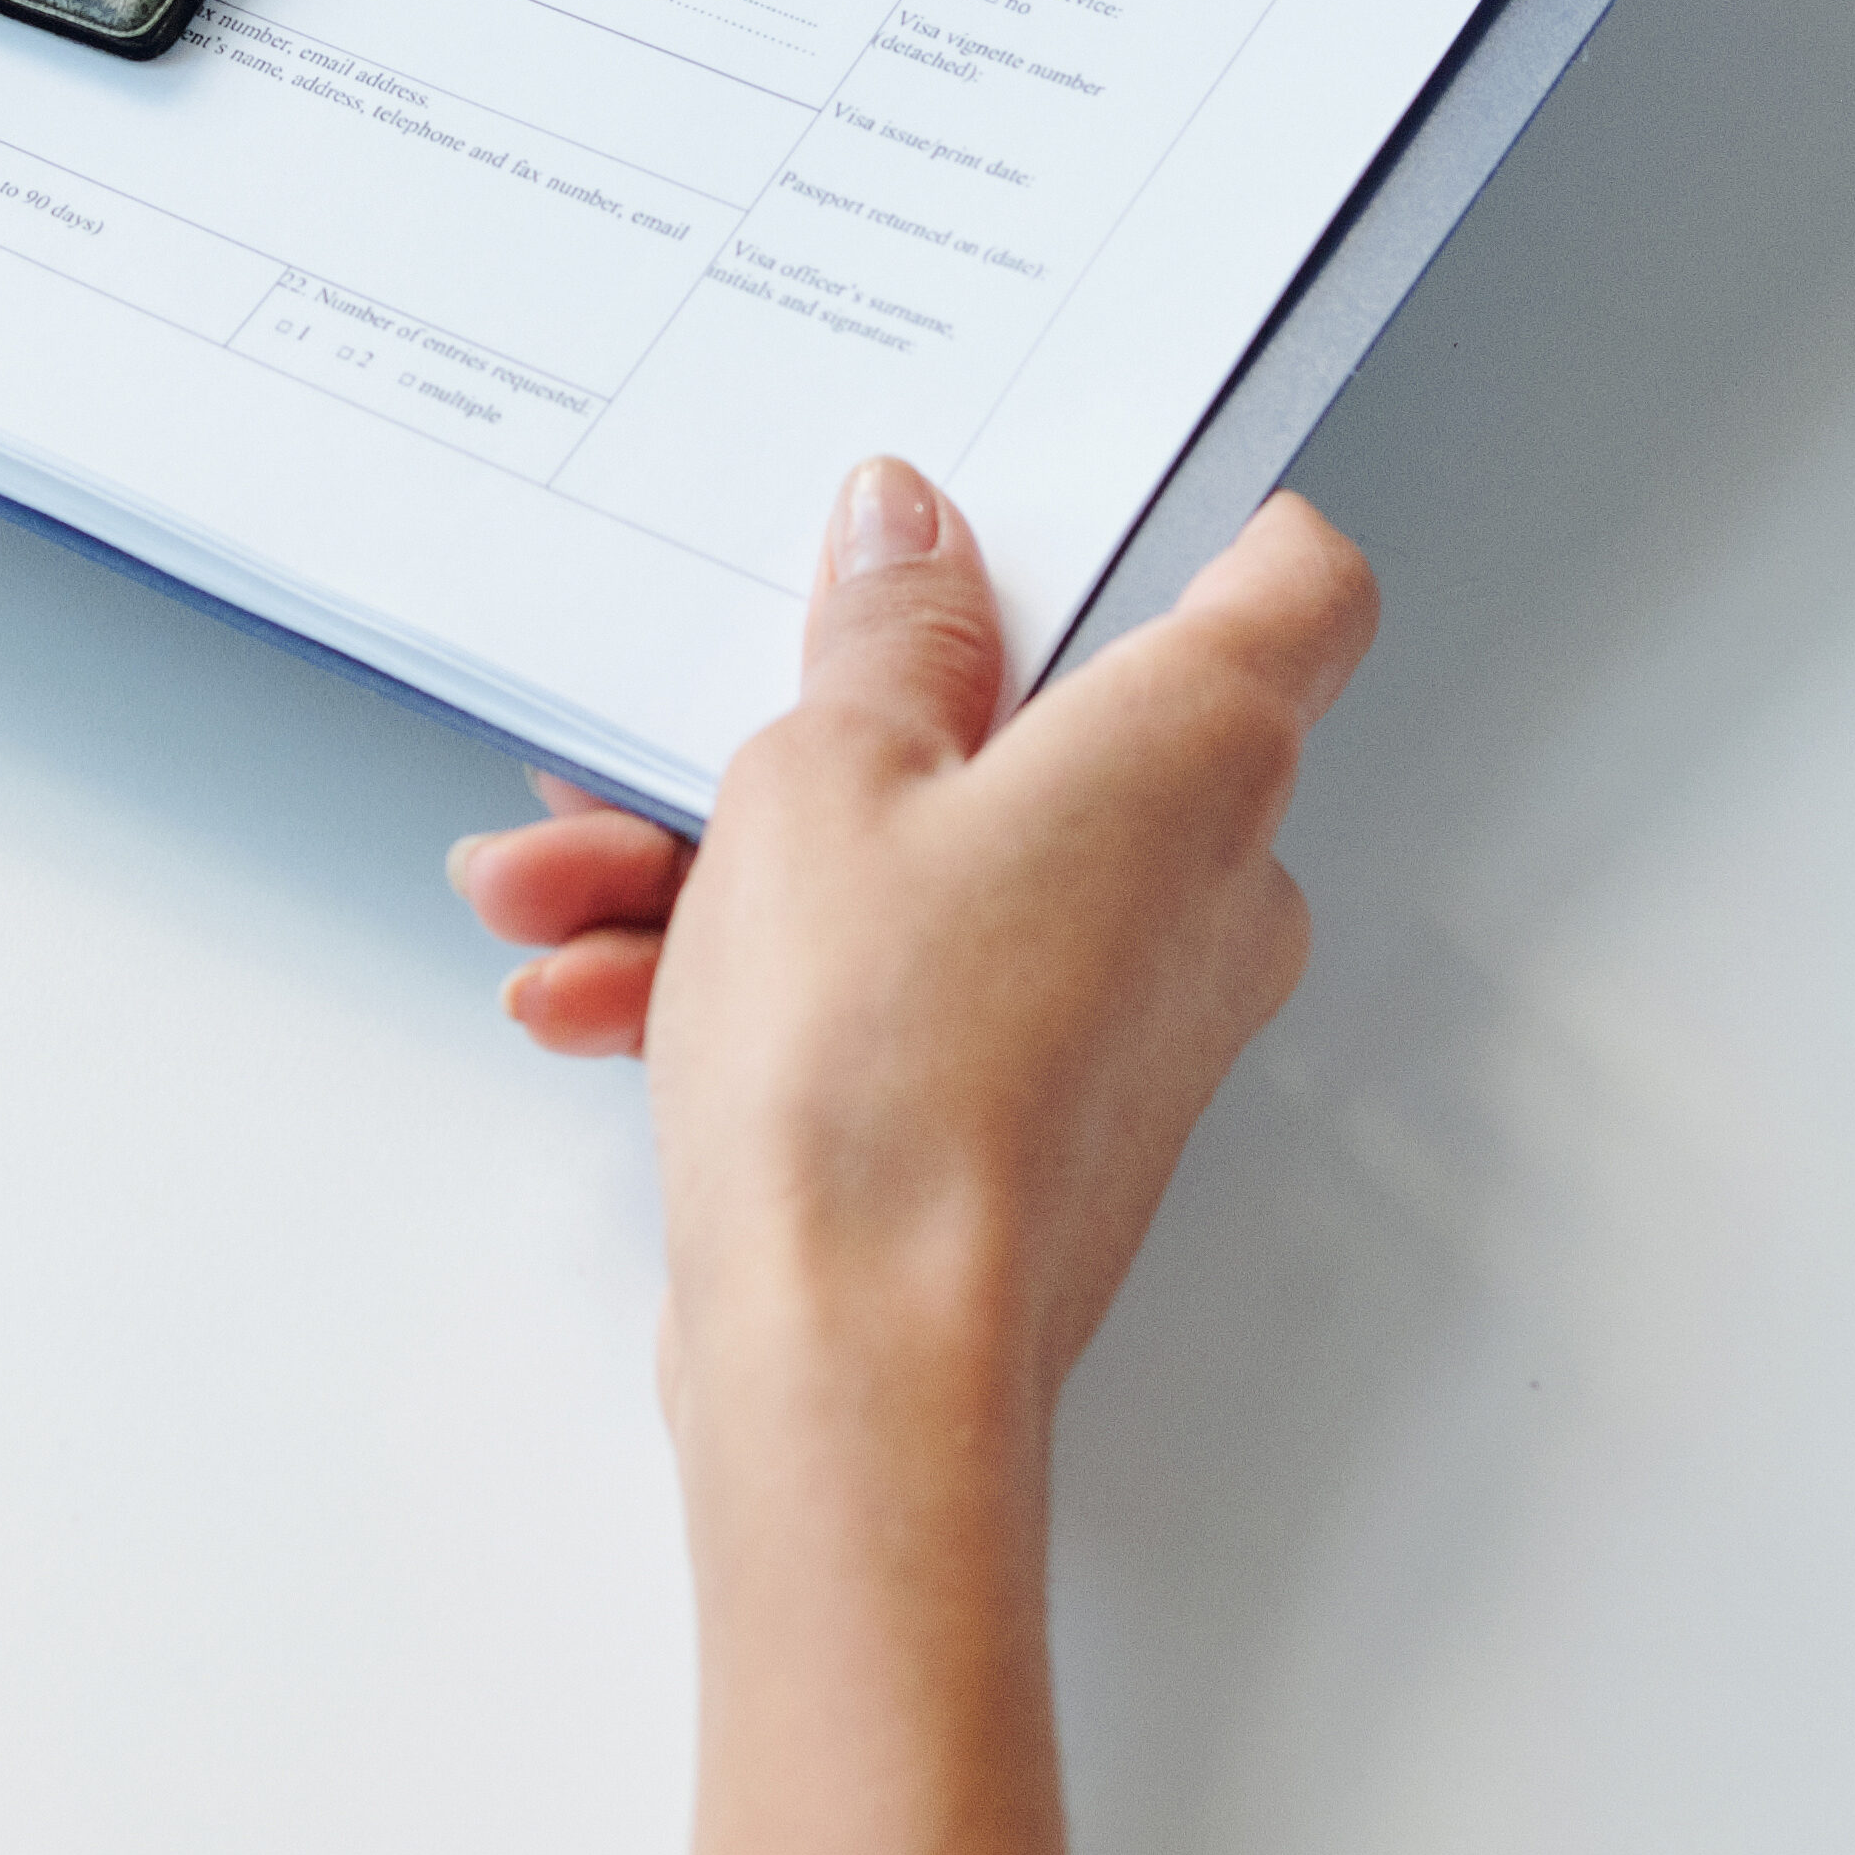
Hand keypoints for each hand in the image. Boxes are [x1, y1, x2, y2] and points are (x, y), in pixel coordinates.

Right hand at [449, 460, 1372, 1415]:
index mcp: (1194, 755)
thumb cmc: (877, 1072)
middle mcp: (1197, 884)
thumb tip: (913, 533)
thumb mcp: (823, 769)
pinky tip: (592, 988)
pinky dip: (745, 975)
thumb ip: (883, 630)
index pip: (1291, 586)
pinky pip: (896, 988)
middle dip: (819, 720)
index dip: (1203, 515)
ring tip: (564, 881)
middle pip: (1037, 727)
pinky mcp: (1035, 1116)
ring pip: (924, 867)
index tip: (1074, 490)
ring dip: (725, 862)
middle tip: (688, 719)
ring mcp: (1121, 1013)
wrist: (851, 1363)